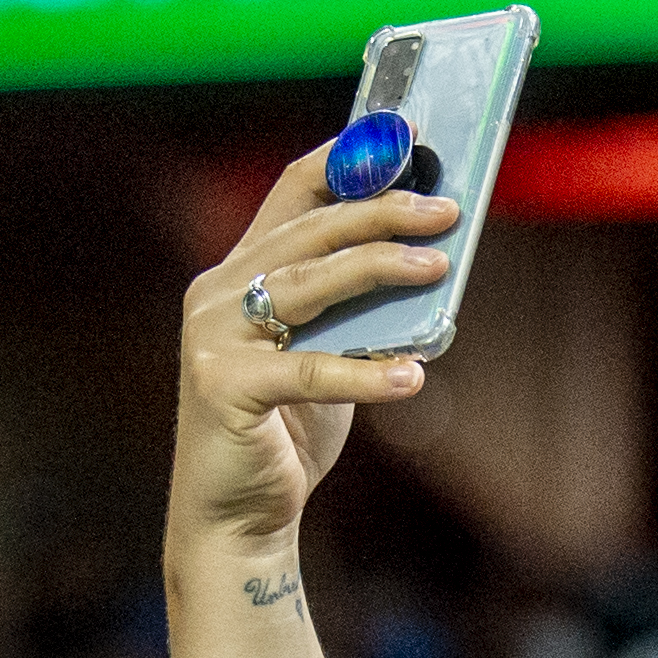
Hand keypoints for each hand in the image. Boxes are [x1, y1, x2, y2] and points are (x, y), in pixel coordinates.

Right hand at [169, 151, 456, 571]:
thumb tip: (429, 268)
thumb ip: (358, 313)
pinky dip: (365, 372)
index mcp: (240, 273)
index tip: (408, 139)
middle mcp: (217, 293)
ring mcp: (213, 337)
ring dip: (379, 270)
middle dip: (382, 212)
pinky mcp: (223, 388)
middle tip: (444, 210)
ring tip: (438, 266)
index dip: (348, 159)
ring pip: (307, 285)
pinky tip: (413, 375)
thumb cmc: (288, 434)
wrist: (238, 518)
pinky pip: (308, 371)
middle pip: (310, 231)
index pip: (294, 193)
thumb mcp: (329, 357)